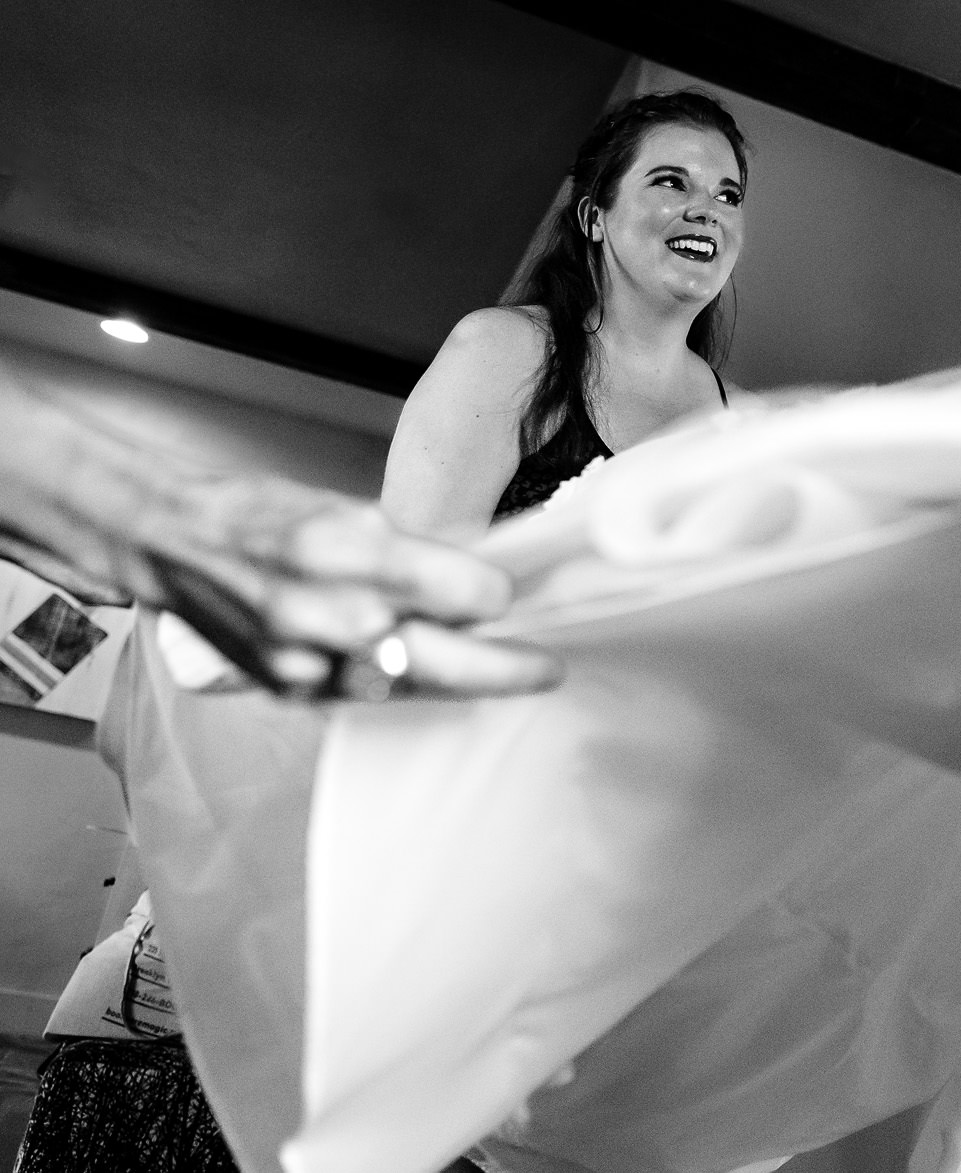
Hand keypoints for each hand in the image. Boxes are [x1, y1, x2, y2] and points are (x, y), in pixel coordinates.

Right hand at [123, 475, 561, 700]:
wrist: (169, 544)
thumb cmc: (257, 515)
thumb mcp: (347, 509)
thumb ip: (414, 550)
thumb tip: (476, 577)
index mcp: (344, 551)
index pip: (459, 592)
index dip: (492, 595)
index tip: (506, 593)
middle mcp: (325, 613)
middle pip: (445, 658)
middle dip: (503, 667)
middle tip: (547, 670)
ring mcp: (306, 661)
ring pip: (412, 685)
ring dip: (458, 679)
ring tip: (500, 671)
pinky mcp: (291, 690)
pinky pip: (370, 696)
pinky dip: (404, 683)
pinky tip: (427, 671)